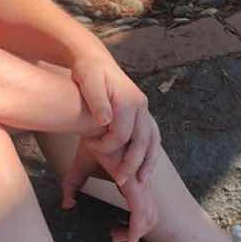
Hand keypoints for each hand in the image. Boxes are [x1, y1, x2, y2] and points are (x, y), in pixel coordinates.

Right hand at [59, 141, 159, 241]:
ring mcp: (139, 182)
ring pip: (148, 216)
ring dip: (135, 232)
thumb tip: (67, 204)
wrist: (96, 125)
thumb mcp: (80, 168)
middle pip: (150, 215)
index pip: (142, 206)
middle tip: (115, 236)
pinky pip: (141, 211)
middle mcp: (139, 180)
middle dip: (136, 231)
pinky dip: (137, 227)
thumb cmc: (91, 142)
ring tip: (117, 236)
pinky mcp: (133, 182)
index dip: (133, 224)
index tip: (114, 232)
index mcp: (132, 176)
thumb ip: (74, 186)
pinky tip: (130, 237)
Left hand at [71, 55, 161, 189]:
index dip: (106, 146)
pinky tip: (145, 168)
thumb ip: (97, 101)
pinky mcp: (142, 113)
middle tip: (120, 182)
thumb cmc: (87, 72)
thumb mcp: (88, 81)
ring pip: (153, 141)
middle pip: (142, 141)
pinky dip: (150, 154)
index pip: (122, 134)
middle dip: (132, 163)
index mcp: (128, 100)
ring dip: (148, 162)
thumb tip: (106, 121)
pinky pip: (152, 137)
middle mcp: (141, 105)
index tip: (88, 146)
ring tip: (141, 181)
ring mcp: (144, 109)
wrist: (94, 60)